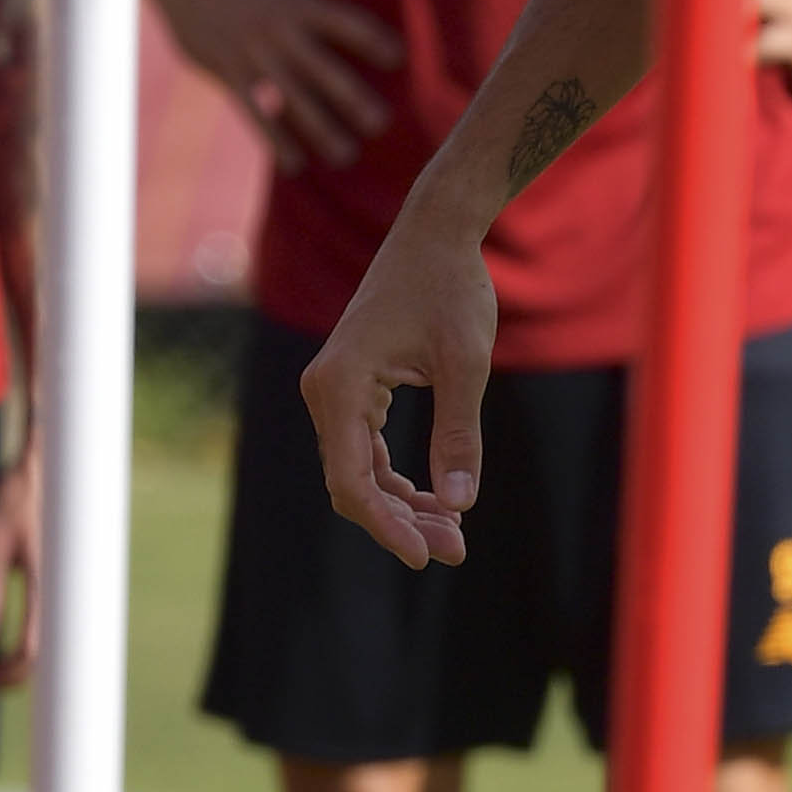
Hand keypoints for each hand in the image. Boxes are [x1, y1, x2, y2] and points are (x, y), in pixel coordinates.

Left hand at [0, 441, 41, 686]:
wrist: (44, 470)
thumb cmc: (14, 500)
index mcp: (46, 588)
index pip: (32, 651)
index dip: (5, 673)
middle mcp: (61, 593)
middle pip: (44, 653)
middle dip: (13, 672)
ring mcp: (64, 588)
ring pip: (47, 640)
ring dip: (19, 657)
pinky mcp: (60, 581)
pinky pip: (47, 622)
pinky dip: (27, 637)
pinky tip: (3, 632)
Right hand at [164, 0, 401, 168]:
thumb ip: (328, 1)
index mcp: (303, 5)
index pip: (344, 22)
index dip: (371, 39)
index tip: (398, 59)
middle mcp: (282, 30)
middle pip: (322, 67)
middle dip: (351, 97)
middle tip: (380, 125)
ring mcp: (255, 54)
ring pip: (291, 98)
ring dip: (320, 129)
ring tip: (346, 156)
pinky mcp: (230, 74)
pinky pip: (255, 112)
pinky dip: (275, 139)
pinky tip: (296, 164)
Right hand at [299, 214, 499, 570]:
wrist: (436, 235)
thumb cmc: (451, 289)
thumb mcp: (465, 364)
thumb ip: (460, 434)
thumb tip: (460, 503)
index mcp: (340, 385)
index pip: (352, 480)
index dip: (386, 525)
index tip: (424, 556)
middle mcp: (325, 391)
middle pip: (352, 483)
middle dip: (401, 522)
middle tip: (455, 551)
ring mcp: (335, 391)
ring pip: (360, 472)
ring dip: (402, 506)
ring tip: (453, 535)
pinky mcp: (353, 389)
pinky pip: (366, 451)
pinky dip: (398, 480)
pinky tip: (437, 501)